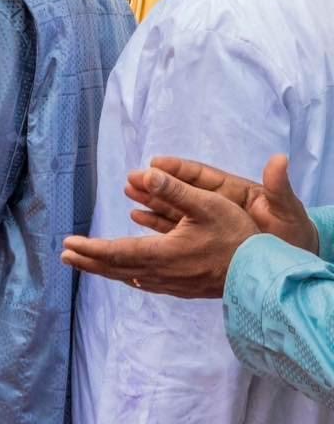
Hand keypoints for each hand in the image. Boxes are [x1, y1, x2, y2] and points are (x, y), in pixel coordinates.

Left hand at [61, 165, 261, 298]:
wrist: (263, 275)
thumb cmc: (238, 237)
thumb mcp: (207, 204)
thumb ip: (174, 190)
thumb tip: (144, 174)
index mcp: (162, 254)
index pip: (115, 251)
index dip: (89, 248)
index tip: (67, 244)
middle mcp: (162, 273)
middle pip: (115, 268)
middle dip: (88, 260)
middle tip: (65, 255)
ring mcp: (172, 284)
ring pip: (128, 277)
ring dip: (104, 269)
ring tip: (86, 263)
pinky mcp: (183, 288)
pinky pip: (146, 283)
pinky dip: (127, 276)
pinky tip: (126, 276)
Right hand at [127, 155, 317, 254]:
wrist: (292, 264)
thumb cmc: (294, 232)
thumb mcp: (287, 209)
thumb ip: (279, 186)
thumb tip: (281, 159)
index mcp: (236, 192)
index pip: (203, 177)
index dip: (180, 169)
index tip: (156, 162)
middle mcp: (219, 206)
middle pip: (183, 192)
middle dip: (157, 184)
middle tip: (132, 177)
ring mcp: (210, 224)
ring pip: (176, 210)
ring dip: (152, 201)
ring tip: (129, 192)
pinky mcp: (204, 242)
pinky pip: (176, 231)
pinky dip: (157, 223)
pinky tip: (137, 216)